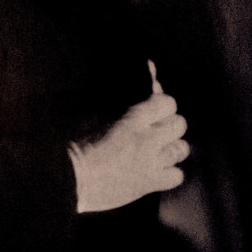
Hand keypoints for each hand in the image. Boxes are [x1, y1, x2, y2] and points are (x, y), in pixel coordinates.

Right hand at [70, 65, 188, 212]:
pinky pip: (177, 175)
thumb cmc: (74, 145)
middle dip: (168, 124)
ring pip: (181, 149)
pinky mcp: (150, 183)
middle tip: (153, 130)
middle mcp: (147, 140)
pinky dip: (169, 172)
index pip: (167, 102)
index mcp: (131, 119)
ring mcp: (151, 163)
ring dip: (171, 147)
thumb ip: (120, 97)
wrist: (69, 179)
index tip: (151, 109)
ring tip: (156, 150)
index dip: (160, 104)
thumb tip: (149, 68)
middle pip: (179, 124)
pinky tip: (155, 170)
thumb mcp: (92, 114)